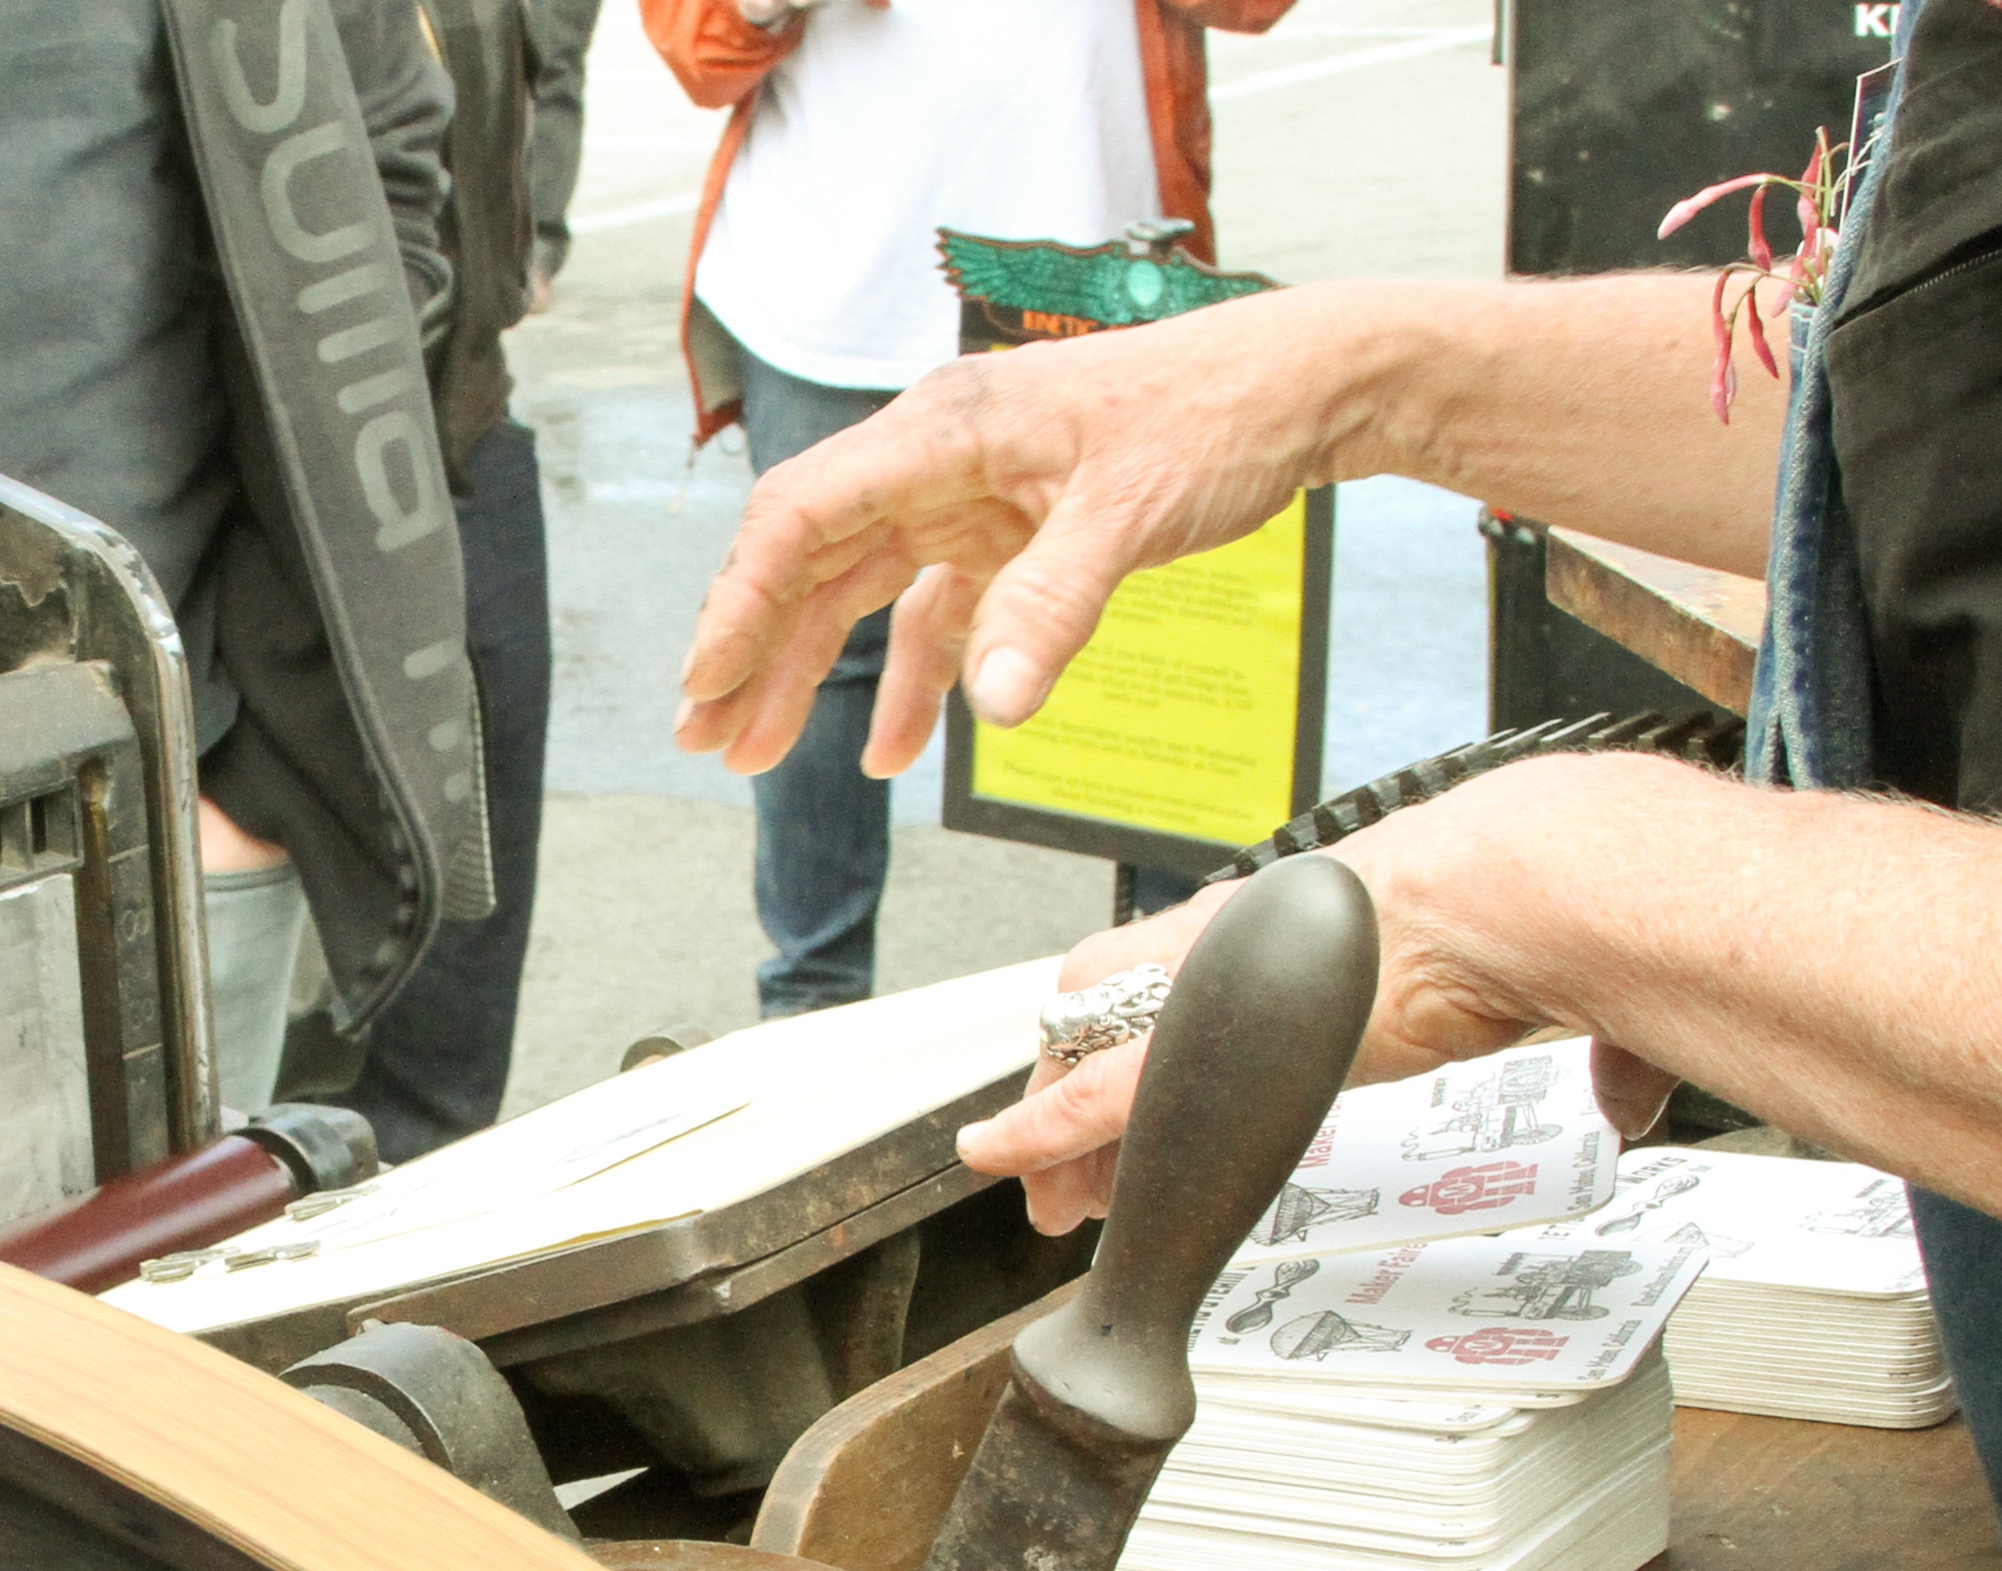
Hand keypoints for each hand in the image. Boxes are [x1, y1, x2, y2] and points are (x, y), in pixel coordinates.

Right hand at [674, 286, 1375, 778]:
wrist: (1297, 387)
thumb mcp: (1131, 513)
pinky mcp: (1008, 534)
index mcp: (944, 430)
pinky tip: (891, 751)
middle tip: (705, 737)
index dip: (741, 602)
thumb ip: (1053, 607)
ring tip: (757, 752)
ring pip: (855, 591)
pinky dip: (910, 683)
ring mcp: (968, 498)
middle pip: (809, 560)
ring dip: (805, 672)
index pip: (804, 517)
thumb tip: (995, 702)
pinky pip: (931, 614)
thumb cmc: (1216, 413)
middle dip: (750, 652)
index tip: (707, 681)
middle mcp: (937, 459)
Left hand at [954, 760, 1685, 1232]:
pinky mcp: (1201, 1039)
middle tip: (1060, 1166)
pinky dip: (1040, 1129)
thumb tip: (1634, 1099)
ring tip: (1039, 1194)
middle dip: (1072, 1090)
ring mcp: (1206, 988)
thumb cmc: (1541, 909)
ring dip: (1053, 1127)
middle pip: (1107, 1014)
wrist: (1518, 887)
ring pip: (1085, 1054)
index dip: (1147, 1051)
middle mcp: (1235, 946)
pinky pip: (1094, 1094)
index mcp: (1302, 927)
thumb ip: (1593, 1053)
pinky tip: (999, 1159)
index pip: (1187, 989)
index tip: (1140, 1113)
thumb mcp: (1549, 990)